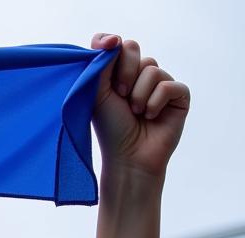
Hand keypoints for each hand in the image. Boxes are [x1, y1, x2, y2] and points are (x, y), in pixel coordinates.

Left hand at [90, 33, 189, 181]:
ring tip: (136, 113)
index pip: (121, 47)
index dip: (114, 48)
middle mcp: (140, 78)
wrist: (127, 158)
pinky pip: (170, 86)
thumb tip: (112, 40)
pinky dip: (156, 102)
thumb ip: (101, 66)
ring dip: (139, 94)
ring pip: (152, 69)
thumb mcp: (98, 96)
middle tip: (120, 96)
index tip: (107, 48)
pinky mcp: (179, 98)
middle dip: (125, 73)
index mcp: (119, 76)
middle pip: (135, 50)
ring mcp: (161, 86)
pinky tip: (151, 117)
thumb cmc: (110, 130)